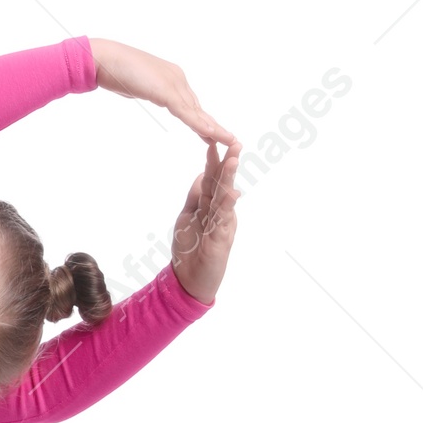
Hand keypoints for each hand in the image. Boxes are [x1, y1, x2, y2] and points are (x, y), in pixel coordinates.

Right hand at [87, 38, 235, 145]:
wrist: (105, 59)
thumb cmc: (114, 70)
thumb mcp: (136, 84)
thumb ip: (146, 88)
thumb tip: (148, 91)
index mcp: (171, 77)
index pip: (189, 103)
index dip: (201, 118)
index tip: (211, 131)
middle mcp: (176, 79)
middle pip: (197, 107)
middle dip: (212, 124)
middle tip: (228, 138)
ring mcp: (172, 84)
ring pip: (195, 110)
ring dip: (212, 127)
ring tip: (227, 140)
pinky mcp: (166, 91)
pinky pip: (185, 111)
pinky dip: (198, 123)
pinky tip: (209, 133)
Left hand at [170, 139, 240, 303]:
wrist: (189, 280)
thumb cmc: (190, 249)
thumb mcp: (187, 217)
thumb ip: (195, 197)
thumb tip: (200, 175)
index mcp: (210, 206)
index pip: (212, 180)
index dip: (212, 162)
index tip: (212, 141)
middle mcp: (219, 212)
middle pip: (223, 184)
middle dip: (228, 163)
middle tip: (234, 142)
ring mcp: (222, 225)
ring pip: (225, 198)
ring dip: (229, 178)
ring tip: (233, 159)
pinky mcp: (221, 240)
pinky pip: (224, 220)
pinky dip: (227, 207)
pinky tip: (232, 193)